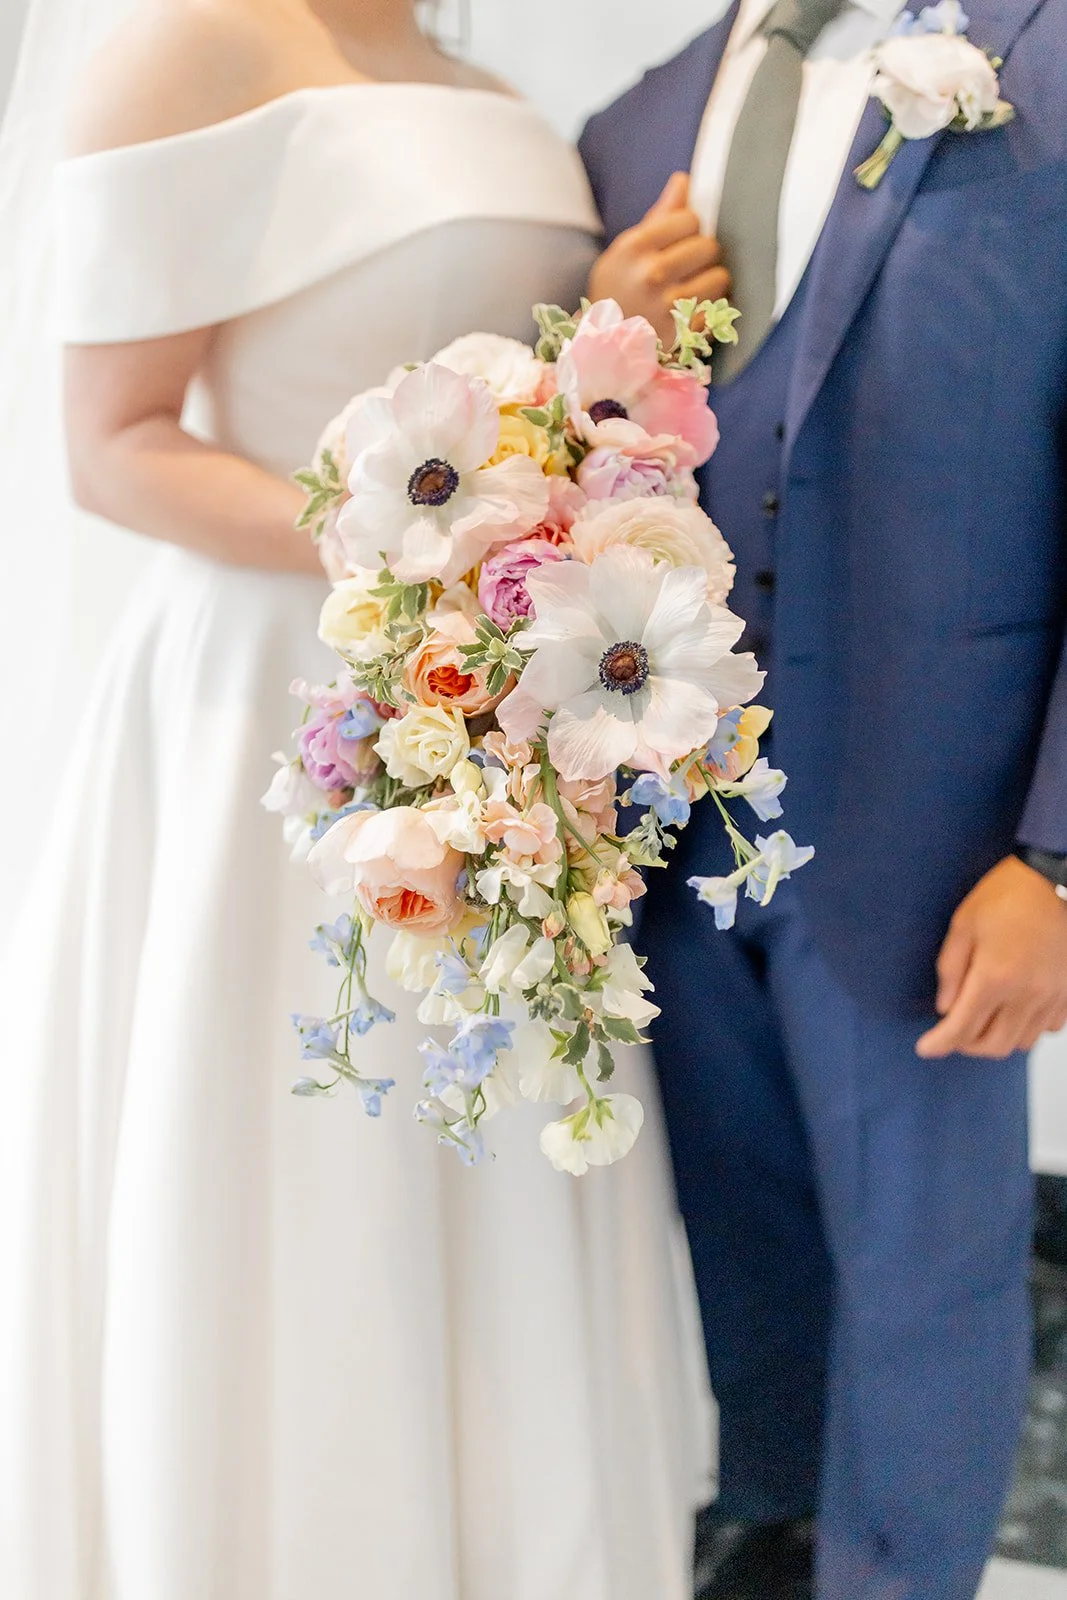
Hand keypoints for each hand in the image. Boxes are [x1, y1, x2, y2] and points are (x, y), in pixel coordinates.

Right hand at [588, 172, 730, 344]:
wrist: (602, 346)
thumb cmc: (616, 291)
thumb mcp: (626, 250)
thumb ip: (658, 216)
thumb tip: (684, 180)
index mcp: (635, 247)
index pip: (690, 219)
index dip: (689, 228)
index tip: (678, 241)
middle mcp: (653, 274)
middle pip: (708, 246)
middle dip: (702, 255)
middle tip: (688, 267)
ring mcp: (670, 305)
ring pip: (720, 276)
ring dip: (712, 281)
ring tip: (693, 288)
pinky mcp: (685, 332)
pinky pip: (720, 307)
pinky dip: (712, 307)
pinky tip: (694, 309)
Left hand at [916, 856, 1066, 1058]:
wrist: (1053, 880)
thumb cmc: (1004, 897)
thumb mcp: (963, 925)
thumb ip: (950, 970)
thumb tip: (945, 1008)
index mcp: (995, 977)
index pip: (962, 1028)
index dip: (940, 1043)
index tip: (925, 1048)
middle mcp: (1026, 995)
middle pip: (993, 1046)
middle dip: (967, 1045)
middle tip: (953, 1031)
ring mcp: (1052, 996)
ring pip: (1021, 1043)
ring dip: (996, 1038)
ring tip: (982, 1018)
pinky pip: (1047, 1029)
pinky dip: (1026, 1028)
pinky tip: (1014, 1009)